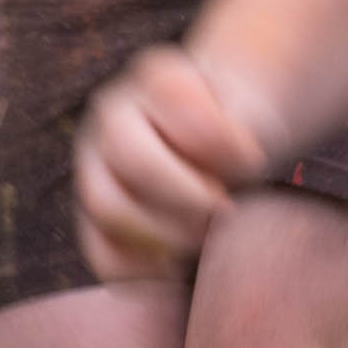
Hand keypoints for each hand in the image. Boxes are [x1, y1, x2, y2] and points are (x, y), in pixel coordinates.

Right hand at [72, 44, 270, 280]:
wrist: (220, 150)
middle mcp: (113, 115)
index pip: (171, 97)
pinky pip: (103, 253)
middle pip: (130, 155)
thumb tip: (219, 200)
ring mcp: (94, 167)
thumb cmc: (241, 131)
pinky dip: (142, 271)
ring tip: (204, 238)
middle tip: (226, 210)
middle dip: (187, 194)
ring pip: (107, 206)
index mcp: (157, 77)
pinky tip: (178, 268)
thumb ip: (240, 138)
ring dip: (165, 233)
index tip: (254, 160)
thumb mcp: (251, 118)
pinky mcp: (93, 219)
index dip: (218, 138)